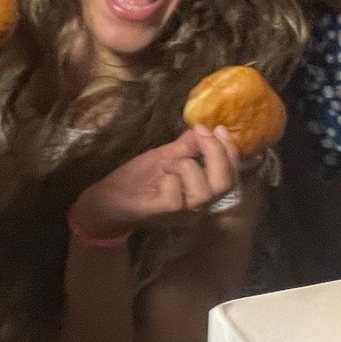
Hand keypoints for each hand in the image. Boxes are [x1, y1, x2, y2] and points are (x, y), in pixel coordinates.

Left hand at [71, 126, 241, 238]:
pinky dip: (171, 179)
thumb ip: (186, 146)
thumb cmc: (138, 179)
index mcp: (202, 191)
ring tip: (170, 161)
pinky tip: (161, 175)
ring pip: (204, 191)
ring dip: (188, 166)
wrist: (109, 199)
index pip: (231, 176)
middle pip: (225, 185)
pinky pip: (176, 197)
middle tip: (201, 134)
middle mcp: (197, 206)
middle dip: (217, 154)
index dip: (230, 151)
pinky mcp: (162, 213)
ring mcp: (181, 213)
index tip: (217, 128)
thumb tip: (204, 128)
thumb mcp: (165, 156)